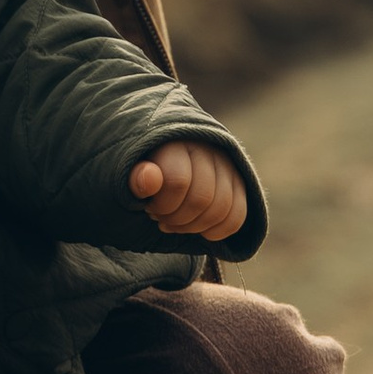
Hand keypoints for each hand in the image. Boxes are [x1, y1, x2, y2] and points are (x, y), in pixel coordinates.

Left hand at [129, 139, 248, 242]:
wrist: (166, 158)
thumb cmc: (146, 170)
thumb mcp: (132, 172)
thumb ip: (137, 177)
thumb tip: (149, 179)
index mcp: (176, 141)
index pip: (178, 182)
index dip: (163, 205)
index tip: (149, 207)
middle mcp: (207, 148)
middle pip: (202, 198)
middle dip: (177, 219)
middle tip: (161, 218)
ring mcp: (227, 164)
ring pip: (221, 209)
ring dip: (195, 227)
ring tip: (176, 223)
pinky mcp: (239, 181)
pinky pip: (237, 216)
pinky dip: (217, 231)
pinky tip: (197, 230)